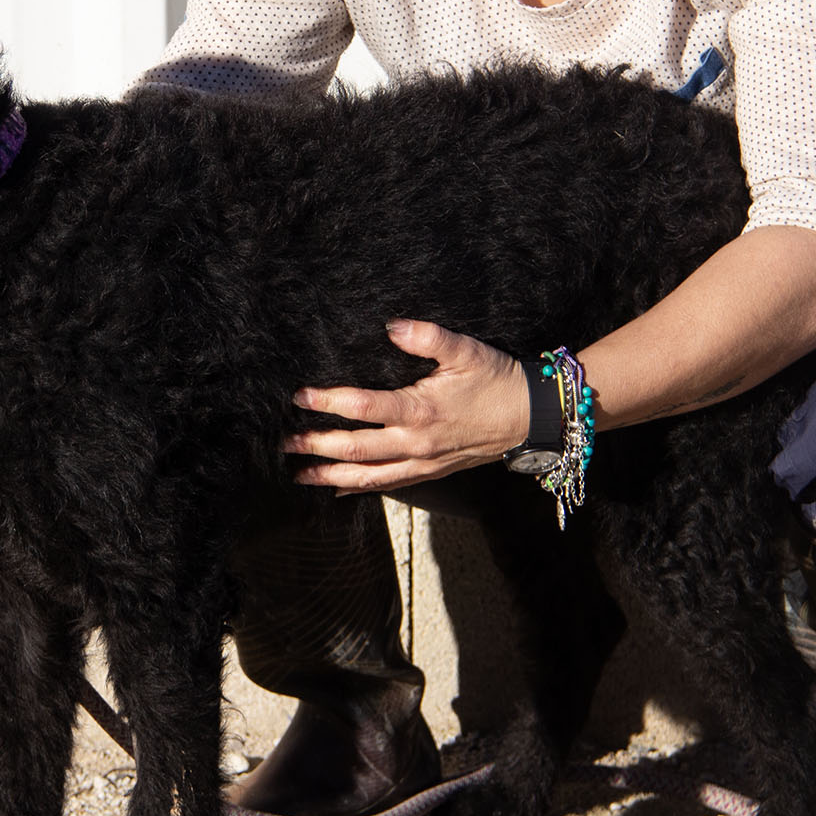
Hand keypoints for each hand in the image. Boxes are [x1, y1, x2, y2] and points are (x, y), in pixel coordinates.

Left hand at [282, 320, 533, 492]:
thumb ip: (427, 337)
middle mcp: (416, 444)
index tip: (299, 396)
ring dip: (329, 475)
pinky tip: (336, 488)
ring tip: (298, 474)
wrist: (530, 417)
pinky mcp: (429, 472)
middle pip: (355, 449)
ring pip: (367, 476)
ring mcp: (422, 463)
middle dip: (316, 446)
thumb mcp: (466, 350)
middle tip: (284, 441)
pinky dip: (359, 487)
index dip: (327, 402)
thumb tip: (391, 326)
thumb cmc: (497, 380)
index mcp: (420, 411)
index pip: (361, 408)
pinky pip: (388, 485)